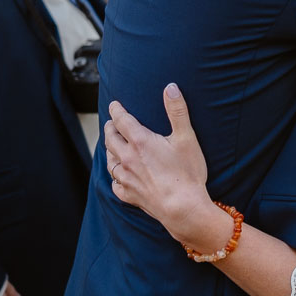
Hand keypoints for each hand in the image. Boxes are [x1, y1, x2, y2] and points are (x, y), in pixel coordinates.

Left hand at [106, 85, 227, 247]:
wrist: (183, 208)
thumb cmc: (187, 173)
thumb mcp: (186, 138)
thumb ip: (177, 111)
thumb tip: (170, 87)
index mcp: (140, 142)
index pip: (122, 120)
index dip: (117, 110)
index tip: (114, 105)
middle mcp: (128, 159)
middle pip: (111, 139)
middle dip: (110, 129)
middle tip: (111, 123)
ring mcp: (126, 178)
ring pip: (110, 161)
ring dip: (109, 151)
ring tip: (111, 146)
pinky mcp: (129, 195)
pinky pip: (115, 184)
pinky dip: (115, 177)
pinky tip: (119, 175)